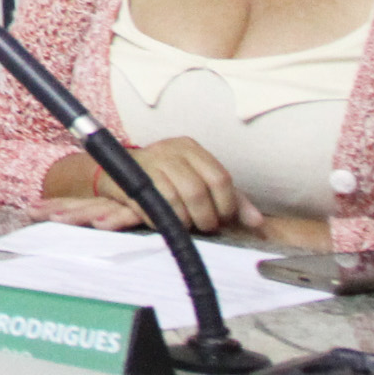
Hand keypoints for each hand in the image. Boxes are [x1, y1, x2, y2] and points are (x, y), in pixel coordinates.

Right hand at [73, 136, 266, 235]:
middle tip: (204, 226)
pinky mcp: (129, 182)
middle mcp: (168, 151)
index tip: (223, 219)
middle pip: (197, 191)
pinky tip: (166, 222)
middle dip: (205, 217)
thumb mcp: (200, 181)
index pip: (220, 178)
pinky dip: (163, 221)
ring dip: (184, 221)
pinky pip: (152, 208)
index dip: (226, 205)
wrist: (117, 172)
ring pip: (175, 200)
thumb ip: (230, 199)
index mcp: (190, 148)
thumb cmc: (166, 178)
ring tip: (185, 225)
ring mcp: (147, 164)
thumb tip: (257, 222)